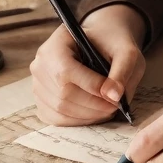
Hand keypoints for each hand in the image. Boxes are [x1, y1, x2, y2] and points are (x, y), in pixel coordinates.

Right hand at [30, 3, 146, 126]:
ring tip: (108, 110)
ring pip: (60, 110)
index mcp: (56, 44)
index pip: (66, 71)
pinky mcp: (41, 100)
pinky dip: (78, 121)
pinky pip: (56, 118)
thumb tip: (114, 97)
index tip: (115, 96)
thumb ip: (122, 71)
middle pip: (62, 95)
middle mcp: (40, 64)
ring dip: (88, 116)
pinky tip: (95, 113)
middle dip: (93, 106)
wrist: (101, 41)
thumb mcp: (125, 50)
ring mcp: (37, 83)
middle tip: (115, 107)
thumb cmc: (112, 44)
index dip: (92, 88)